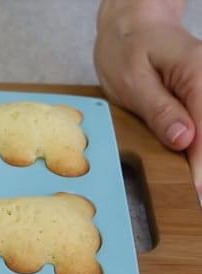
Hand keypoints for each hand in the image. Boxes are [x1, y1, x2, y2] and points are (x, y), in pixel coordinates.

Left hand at [94, 0, 201, 192]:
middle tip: (199, 200)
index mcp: (196, 75)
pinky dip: (200, 150)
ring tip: (198, 192)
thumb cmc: (127, 48)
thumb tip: (184, 140)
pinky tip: (195, 172)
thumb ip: (159, 109)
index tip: (200, 194)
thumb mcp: (132, 78)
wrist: (133, 26)